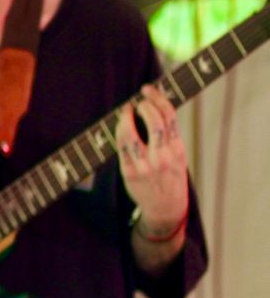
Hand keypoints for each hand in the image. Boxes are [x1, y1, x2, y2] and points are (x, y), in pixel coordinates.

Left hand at [118, 84, 188, 236]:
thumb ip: (168, 135)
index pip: (169, 117)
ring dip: (126, 117)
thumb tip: (154, 106)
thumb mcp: (178, 155)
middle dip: (144, 105)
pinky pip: (121, 146)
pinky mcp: (129, 172)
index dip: (158, 98)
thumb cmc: (171, 176)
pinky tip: (121, 125)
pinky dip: (119, 131)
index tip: (149, 90)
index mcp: (177, 150)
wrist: (166, 208)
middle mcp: (162, 157)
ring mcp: (144, 165)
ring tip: (127, 111)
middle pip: (153, 121)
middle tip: (139, 100)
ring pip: (130, 133)